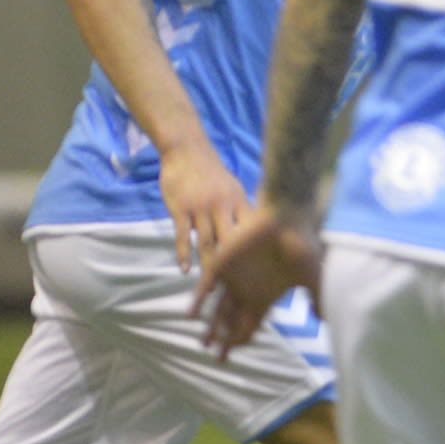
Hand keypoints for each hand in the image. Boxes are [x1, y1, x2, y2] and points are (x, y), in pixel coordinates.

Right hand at [155, 140, 251, 277]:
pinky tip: (184, 270)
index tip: (263, 277)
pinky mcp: (181, 208)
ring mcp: (201, 208)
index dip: (256, 256)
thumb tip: (255, 232)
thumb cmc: (211, 172)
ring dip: (208, 268)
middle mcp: (223, 207)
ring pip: (207, 244)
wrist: (186, 150)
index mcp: (240, 203)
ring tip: (209, 289)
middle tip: (235, 293)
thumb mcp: (233, 188)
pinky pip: (183, 235)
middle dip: (233, 270)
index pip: (251, 234)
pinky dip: (184, 254)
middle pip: (231, 245)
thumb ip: (241, 211)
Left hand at [198, 214, 319, 356]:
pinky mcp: (223, 262)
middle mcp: (247, 290)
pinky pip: (207, 285)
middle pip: (232, 322)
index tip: (235, 354)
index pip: (251, 324)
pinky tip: (192, 315)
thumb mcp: (312, 276)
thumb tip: (324, 320)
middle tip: (216, 357)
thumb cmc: (301, 245)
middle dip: (224, 340)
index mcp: (266, 296)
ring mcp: (234, 278)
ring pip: (218, 308)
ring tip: (202, 343)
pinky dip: (199, 300)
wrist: (286, 216)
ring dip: (211, 326)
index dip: (242, 340)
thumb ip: (316, 297)